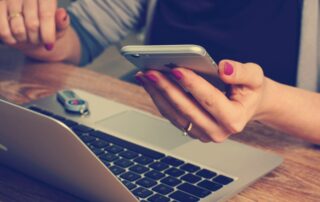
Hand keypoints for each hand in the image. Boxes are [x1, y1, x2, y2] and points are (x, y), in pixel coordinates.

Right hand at [0, 0, 69, 50]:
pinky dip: (10, 39)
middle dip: (37, 38)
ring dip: (24, 39)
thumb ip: (62, 22)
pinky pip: (3, 30)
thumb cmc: (47, 27)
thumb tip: (62, 15)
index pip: (46, 15)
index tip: (49, 46)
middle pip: (32, 24)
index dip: (48, 32)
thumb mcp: (59, 26)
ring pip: (17, 28)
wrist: (31, 28)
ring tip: (28, 37)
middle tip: (38, 40)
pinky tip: (16, 38)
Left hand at [136, 60, 266, 142]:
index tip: (176, 69)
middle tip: (151, 71)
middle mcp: (217, 131)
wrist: (248, 105)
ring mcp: (202, 133)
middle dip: (167, 89)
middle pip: (186, 109)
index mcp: (234, 119)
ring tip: (145, 75)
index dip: (192, 84)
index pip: (209, 100)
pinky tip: (150, 84)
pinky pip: (171, 115)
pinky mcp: (191, 130)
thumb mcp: (255, 77)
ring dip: (157, 94)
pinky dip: (159, 98)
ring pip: (174, 114)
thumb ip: (242, 72)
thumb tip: (223, 69)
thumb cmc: (250, 91)